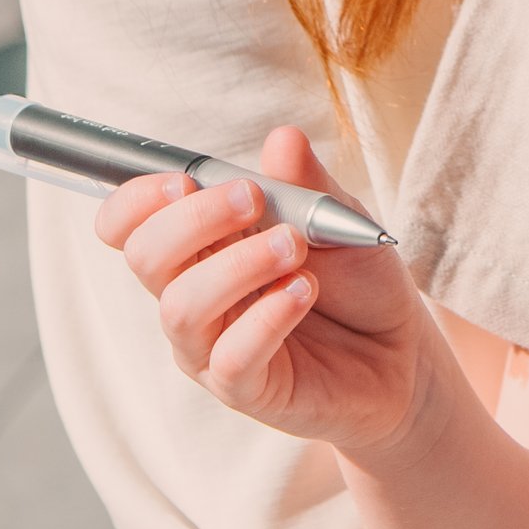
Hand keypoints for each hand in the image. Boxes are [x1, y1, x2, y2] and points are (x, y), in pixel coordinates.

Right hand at [98, 124, 428, 458]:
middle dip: (194, 219)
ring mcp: (211, 346)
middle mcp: (193, 295)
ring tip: (295, 248)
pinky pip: (229, 358)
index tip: (185, 179)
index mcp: (200, 246)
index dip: (136, 199)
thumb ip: (305, 184)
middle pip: (145, 257)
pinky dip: (266, 317)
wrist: (400, 351)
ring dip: (238, 265)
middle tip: (252, 199)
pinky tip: (303, 292)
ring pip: (181, 308)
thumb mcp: (336, 219)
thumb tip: (282, 140)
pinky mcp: (245, 388)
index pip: (128, 225)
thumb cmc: (356, 281)